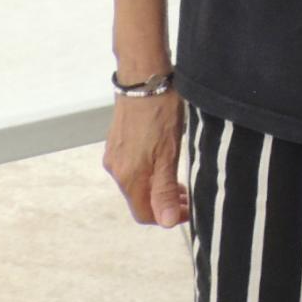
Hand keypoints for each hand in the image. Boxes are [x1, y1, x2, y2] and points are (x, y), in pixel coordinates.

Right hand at [103, 92, 190, 226]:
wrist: (144, 78)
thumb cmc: (160, 113)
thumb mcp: (168, 154)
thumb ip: (165, 190)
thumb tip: (167, 222)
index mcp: (129, 177)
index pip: (144, 214)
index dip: (167, 216)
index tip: (187, 209)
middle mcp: (116, 169)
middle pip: (139, 199)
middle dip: (163, 201)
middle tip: (187, 194)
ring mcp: (114, 154)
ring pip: (136, 182)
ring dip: (157, 185)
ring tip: (177, 176)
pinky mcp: (117, 141)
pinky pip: (132, 166)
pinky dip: (149, 170)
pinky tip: (163, 158)